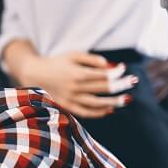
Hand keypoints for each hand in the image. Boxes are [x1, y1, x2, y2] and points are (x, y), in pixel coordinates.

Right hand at [21, 51, 136, 118]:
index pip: (103, 75)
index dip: (117, 72)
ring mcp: (70, 99)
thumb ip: (91, 59)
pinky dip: (99, 112)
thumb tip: (110, 65)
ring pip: (97, 103)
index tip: (125, 69)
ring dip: (114, 101)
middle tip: (134, 81)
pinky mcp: (66, 107)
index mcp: (77, 73)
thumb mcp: (73, 55)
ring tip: (127, 99)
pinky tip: (110, 109)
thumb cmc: (56, 62)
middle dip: (121, 84)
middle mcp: (75, 87)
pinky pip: (86, 112)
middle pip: (103, 88)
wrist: (33, 74)